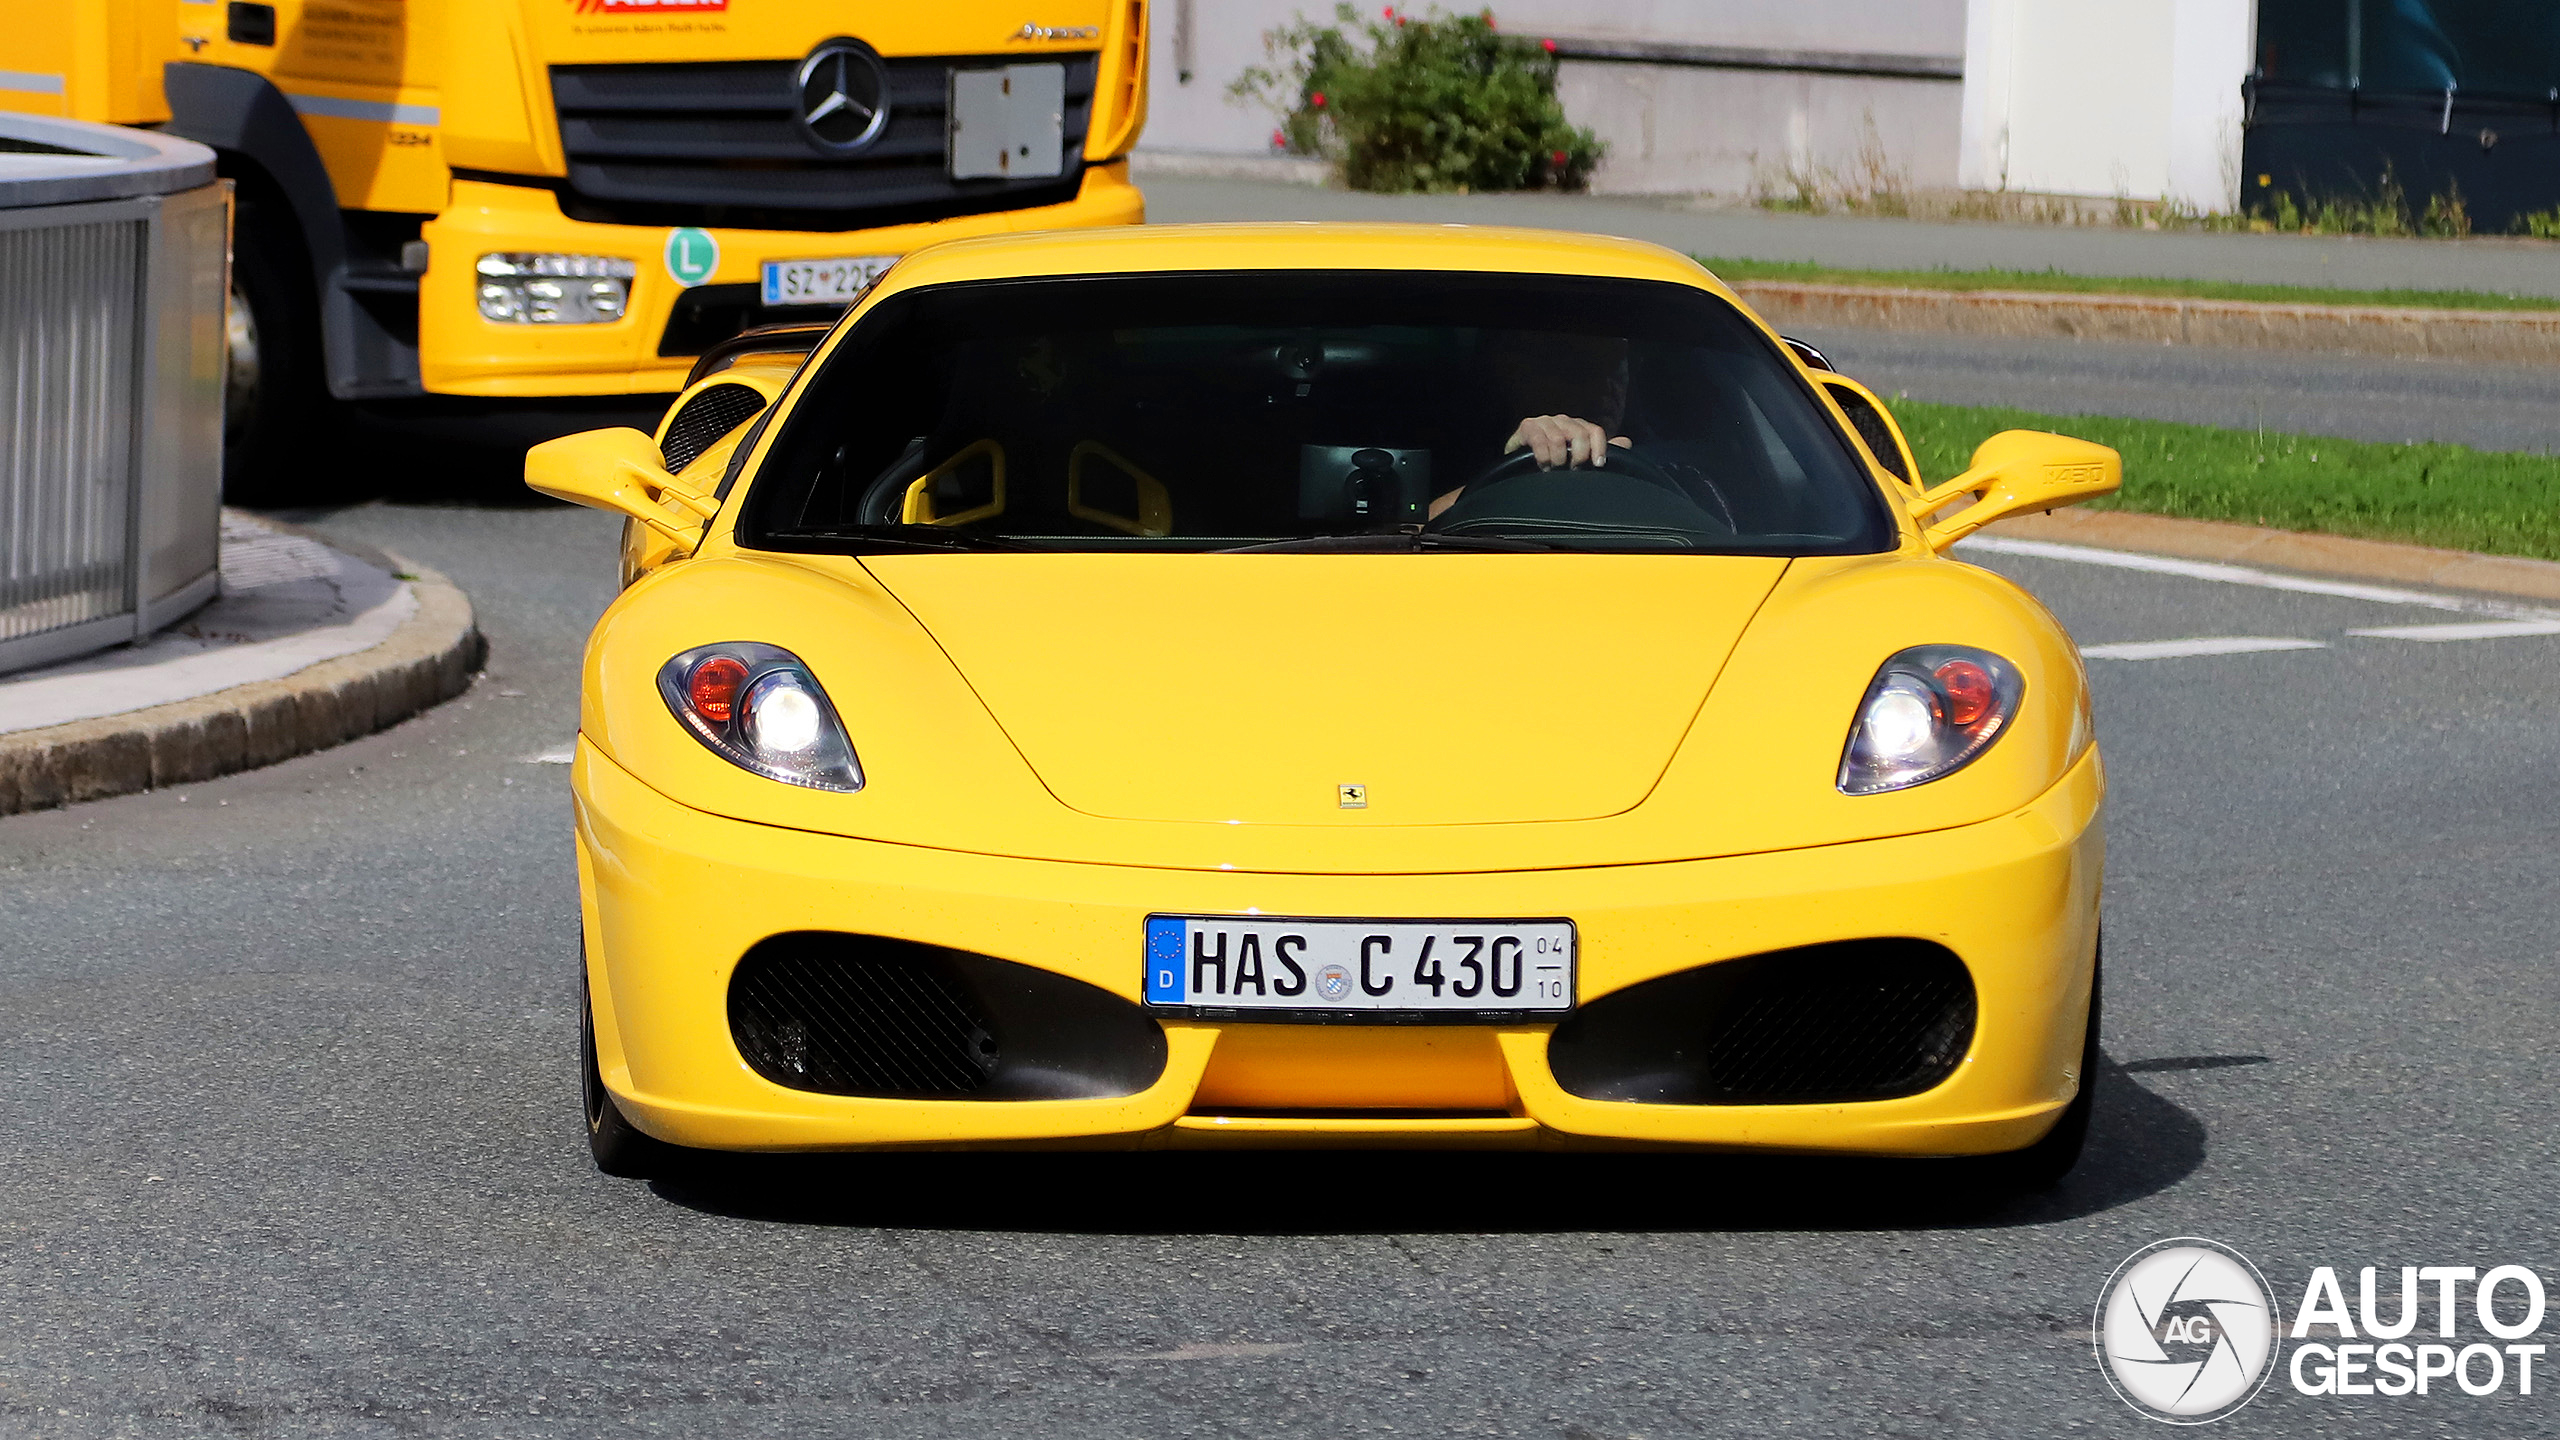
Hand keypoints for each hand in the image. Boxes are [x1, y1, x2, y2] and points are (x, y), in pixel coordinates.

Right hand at [1505, 415, 1630, 469]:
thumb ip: (1601, 450)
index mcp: (1577, 426)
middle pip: (1579, 433)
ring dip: (1557, 460)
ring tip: (1554, 470)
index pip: (1595, 431)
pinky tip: (1542, 465)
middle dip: (1578, 456)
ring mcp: (1545, 421)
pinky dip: (1543, 456)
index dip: (1599, 448)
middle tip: (1572, 470)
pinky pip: (1539, 440)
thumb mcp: (1578, 458)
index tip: (1598, 465)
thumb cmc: (1552, 462)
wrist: (1520, 465)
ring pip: (1559, 439)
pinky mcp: (1527, 426)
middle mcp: (1563, 420)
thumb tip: (1626, 442)